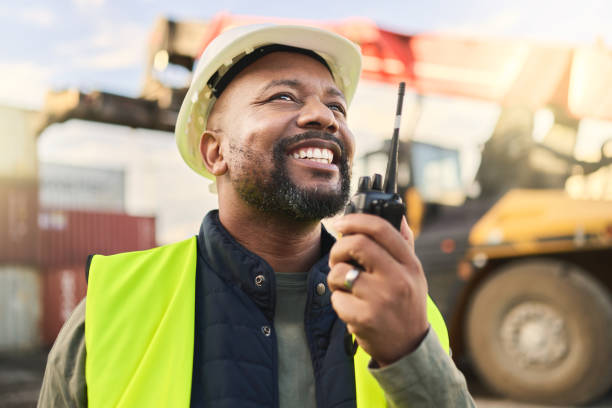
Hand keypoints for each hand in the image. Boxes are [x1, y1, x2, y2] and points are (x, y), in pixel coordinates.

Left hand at [327, 214, 428, 365]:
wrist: (408, 348)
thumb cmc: (405, 304)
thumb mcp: (413, 274)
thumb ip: (403, 244)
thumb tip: (397, 213)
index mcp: (410, 264)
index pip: (381, 229)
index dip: (355, 220)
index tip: (340, 222)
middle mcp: (398, 279)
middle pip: (356, 244)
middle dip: (338, 248)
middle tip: (338, 259)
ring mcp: (382, 299)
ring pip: (340, 272)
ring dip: (334, 278)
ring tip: (345, 288)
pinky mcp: (365, 318)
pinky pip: (335, 299)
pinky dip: (338, 302)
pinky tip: (351, 309)